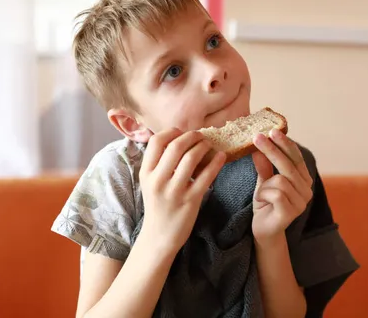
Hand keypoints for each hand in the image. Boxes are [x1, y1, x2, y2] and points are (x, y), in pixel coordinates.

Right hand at [139, 128, 225, 254]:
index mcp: (146, 173)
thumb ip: (159, 162)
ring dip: (203, 146)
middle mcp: (158, 180)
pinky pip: (206, 176)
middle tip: (200, 136)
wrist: (160, 236)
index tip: (182, 133)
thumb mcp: (150, 182)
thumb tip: (178, 138)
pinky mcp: (190, 200)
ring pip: (191, 158)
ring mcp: (174, 191)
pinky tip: (221, 156)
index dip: (171, 132)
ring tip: (209, 145)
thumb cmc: (158, 205)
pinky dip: (216, 162)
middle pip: (175, 146)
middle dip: (191, 136)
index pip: (156, 141)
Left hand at [251, 128, 312, 244]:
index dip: (285, 143)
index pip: (296, 157)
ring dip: (264, 185)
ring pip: (280, 179)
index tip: (272, 130)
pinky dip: (263, 194)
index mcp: (303, 180)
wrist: (264, 231)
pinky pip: (274, 193)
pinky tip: (261, 201)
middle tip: (257, 137)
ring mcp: (301, 202)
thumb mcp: (263, 181)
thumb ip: (265, 165)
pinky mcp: (291, 213)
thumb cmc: (266, 204)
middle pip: (289, 165)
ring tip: (261, 194)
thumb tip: (259, 145)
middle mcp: (306, 190)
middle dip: (272, 150)